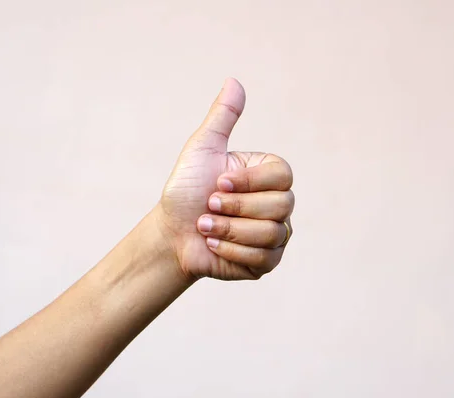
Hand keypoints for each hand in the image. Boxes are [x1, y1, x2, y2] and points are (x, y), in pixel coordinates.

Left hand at [155, 78, 293, 280]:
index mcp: (268, 176)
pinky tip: (213, 245)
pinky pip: (264, 258)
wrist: (171, 232)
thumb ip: (222, 118)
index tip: (218, 182)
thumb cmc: (186, 189)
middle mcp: (278, 204)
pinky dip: (232, 252)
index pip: (283, 175)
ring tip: (205, 227)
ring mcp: (275, 234)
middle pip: (281, 206)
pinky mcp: (267, 261)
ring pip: (272, 233)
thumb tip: (234, 80)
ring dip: (229, 231)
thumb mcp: (202, 149)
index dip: (249, 182)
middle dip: (236, 208)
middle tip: (208, 206)